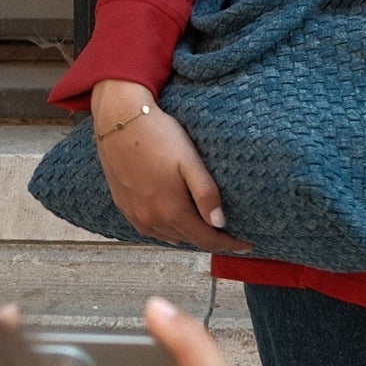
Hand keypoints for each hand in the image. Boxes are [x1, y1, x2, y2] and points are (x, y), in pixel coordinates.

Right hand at [90, 80, 249, 255]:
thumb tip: (220, 223)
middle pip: (188, 240)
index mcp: (172, 210)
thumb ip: (206, 194)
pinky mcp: (123, 205)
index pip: (206, 240)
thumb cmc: (158, 135)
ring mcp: (135, 214)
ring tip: (203, 226)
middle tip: (229, 233)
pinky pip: (149, 229)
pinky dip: (165, 229)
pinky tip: (171, 220)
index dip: (228, 244)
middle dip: (210, 239)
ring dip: (188, 234)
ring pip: (168, 236)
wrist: (119, 120)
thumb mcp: (190, 161)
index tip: (246, 244)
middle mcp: (152, 219)